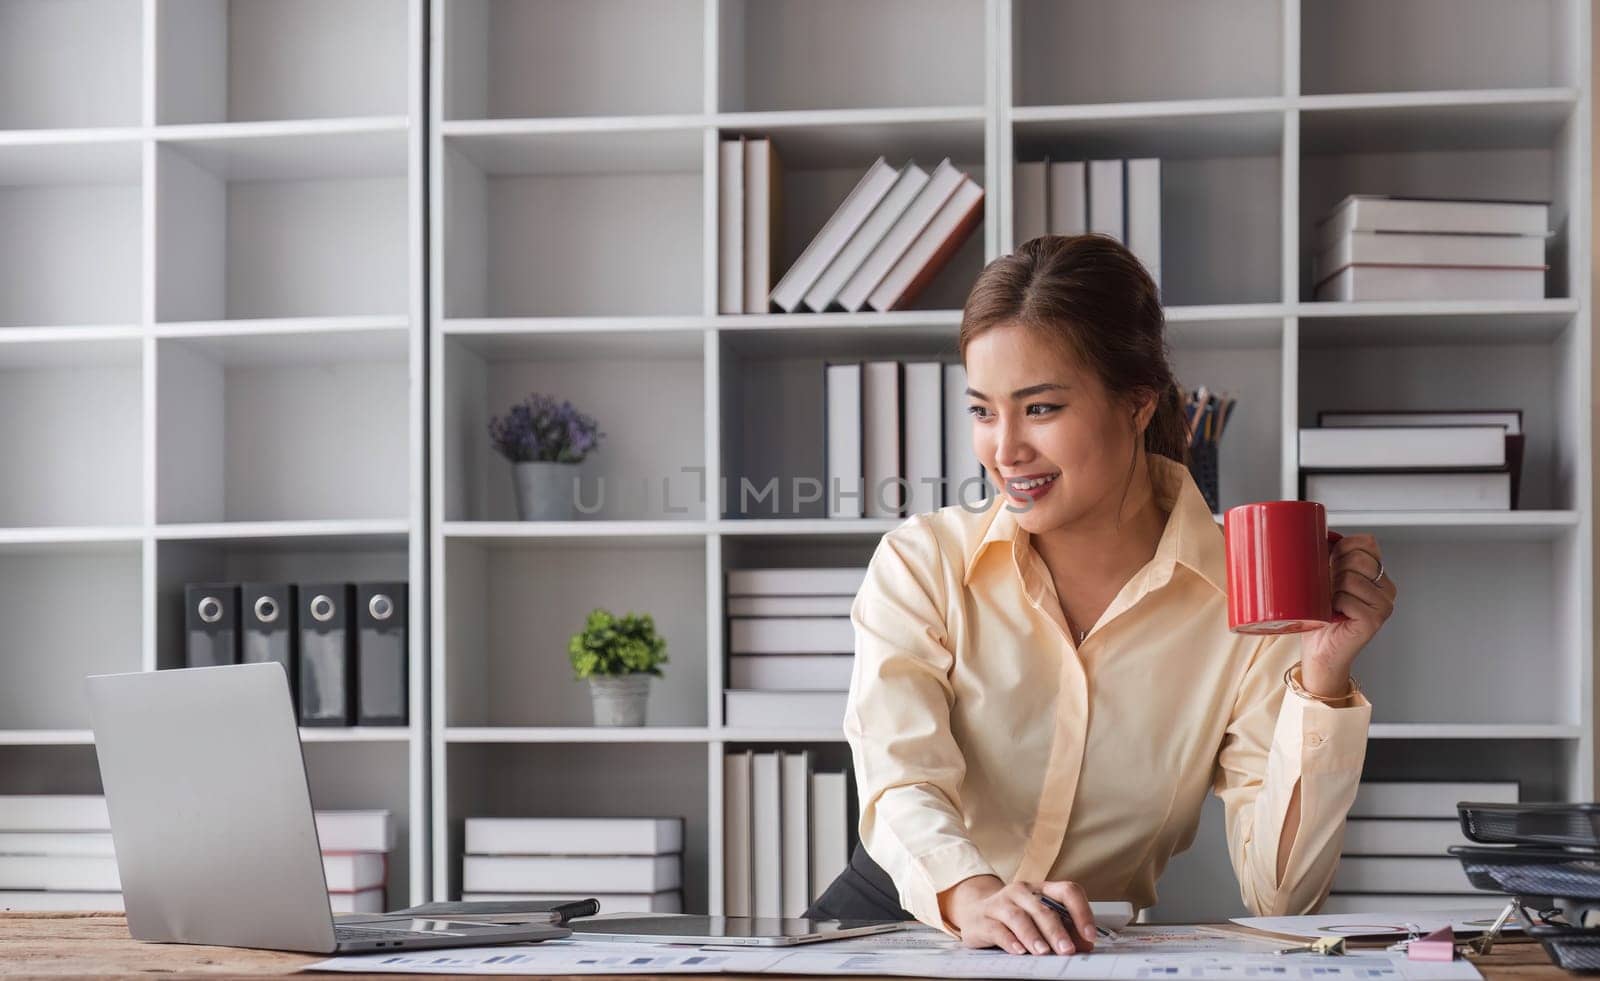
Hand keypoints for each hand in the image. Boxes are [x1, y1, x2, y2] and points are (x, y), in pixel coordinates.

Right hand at [939, 875, 1095, 954]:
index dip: (1082, 912)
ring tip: (1043, 952)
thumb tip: (1085, 945)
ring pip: (1019, 917)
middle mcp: (1021, 892)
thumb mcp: (1039, 919)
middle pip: (1043, 908)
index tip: (1090, 934)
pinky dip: (1010, 941)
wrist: (973, 911)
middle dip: (1057, 931)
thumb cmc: (1013, 915)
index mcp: (1041, 889)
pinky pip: (997, 929)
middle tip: (1067, 950)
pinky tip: (1019, 951)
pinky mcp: (983, 920)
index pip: (1067, 891)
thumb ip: (1063, 929)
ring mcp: (1000, 904)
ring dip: (1033, 936)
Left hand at [1301, 533, 1396, 696]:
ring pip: (1350, 577)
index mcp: (1378, 575)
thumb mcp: (1323, 579)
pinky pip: (1346, 598)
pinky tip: (1332, 614)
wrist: (1319, 652)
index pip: (1367, 542)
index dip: (1342, 547)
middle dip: (1332, 568)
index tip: (1326, 561)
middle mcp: (1387, 588)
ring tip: (1327, 603)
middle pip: (1358, 558)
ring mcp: (1384, 605)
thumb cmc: (1319, 616)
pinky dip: (1331, 604)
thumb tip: (1315, 530)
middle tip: (1323, 588)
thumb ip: (1328, 556)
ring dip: (1329, 589)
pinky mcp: (1374, 620)